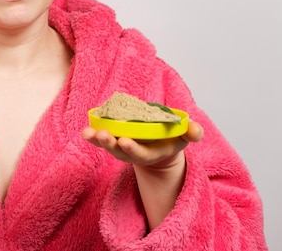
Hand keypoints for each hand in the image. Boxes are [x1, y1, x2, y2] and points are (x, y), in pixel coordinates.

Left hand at [81, 120, 203, 168]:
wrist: (157, 146)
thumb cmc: (170, 140)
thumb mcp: (184, 137)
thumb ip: (191, 133)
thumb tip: (195, 129)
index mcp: (149, 153)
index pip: (139, 153)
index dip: (132, 148)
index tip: (124, 141)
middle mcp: (132, 151)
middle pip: (118, 150)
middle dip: (110, 143)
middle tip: (102, 135)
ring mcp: (120, 146)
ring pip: (107, 145)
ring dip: (96, 139)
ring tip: (87, 132)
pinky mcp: (112, 138)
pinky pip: (100, 137)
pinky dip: (92, 134)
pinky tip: (86, 128)